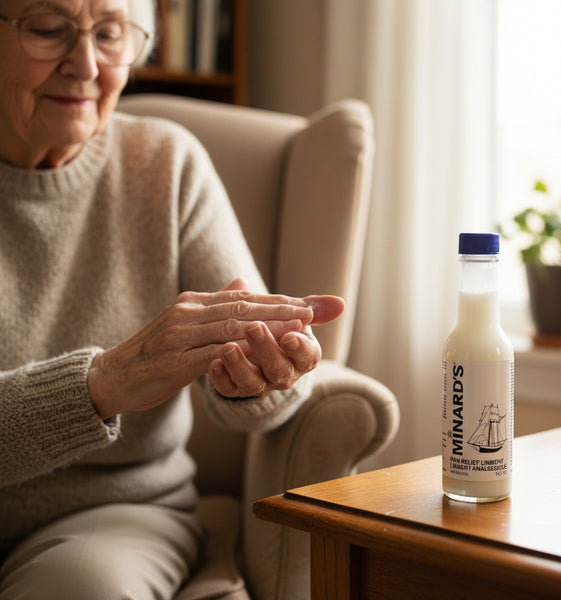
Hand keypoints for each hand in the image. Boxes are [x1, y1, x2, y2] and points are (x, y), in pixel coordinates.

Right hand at [87, 278, 343, 416]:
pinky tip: (263, 353)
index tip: (315, 304)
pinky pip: (213, 355)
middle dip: (286, 309)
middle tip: (319, 311)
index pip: (246, 298)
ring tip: (301, 327)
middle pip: (245, 308)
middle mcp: (189, 312)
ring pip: (233, 327)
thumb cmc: (156, 354)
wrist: (112, 377)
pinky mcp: (174, 360)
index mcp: (196, 303)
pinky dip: (240, 352)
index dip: (283, 300)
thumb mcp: (187, 326)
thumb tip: (243, 283)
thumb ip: (217, 307)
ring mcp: (180, 334)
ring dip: (270, 326)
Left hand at [208, 280, 344, 397]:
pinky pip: (228, 390)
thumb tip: (339, 303)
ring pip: (252, 383)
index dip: (299, 348)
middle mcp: (284, 374)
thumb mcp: (295, 316)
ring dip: (239, 366)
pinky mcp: (235, 389)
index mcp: (302, 357)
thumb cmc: (279, 326)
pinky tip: (212, 363)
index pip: (307, 357)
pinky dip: (220, 378)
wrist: (253, 344)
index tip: (290, 335)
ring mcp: (259, 384)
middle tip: (253, 328)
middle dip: (266, 349)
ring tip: (226, 347)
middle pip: (279, 370)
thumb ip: (313, 308)